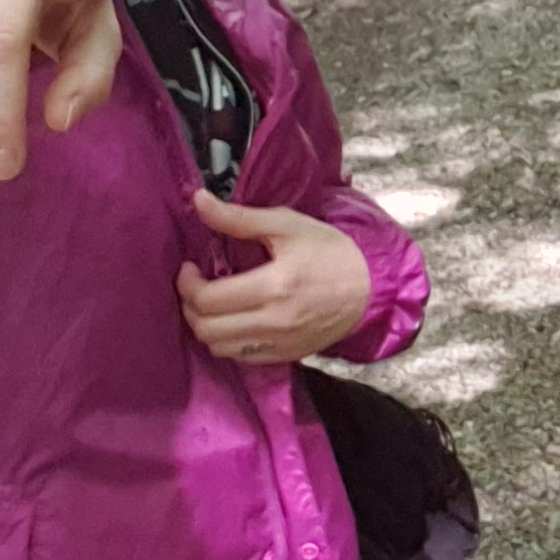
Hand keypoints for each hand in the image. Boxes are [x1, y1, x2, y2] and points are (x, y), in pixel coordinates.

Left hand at [175, 191, 372, 365]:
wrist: (372, 287)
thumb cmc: (330, 251)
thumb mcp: (287, 225)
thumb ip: (239, 218)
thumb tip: (198, 201)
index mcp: (274, 286)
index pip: (208, 298)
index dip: (187, 283)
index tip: (189, 267)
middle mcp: (275, 321)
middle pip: (207, 328)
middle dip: (190, 306)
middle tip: (196, 286)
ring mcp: (282, 343)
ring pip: (219, 348)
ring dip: (205, 326)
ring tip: (212, 305)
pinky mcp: (287, 355)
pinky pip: (241, 358)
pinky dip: (228, 341)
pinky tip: (234, 321)